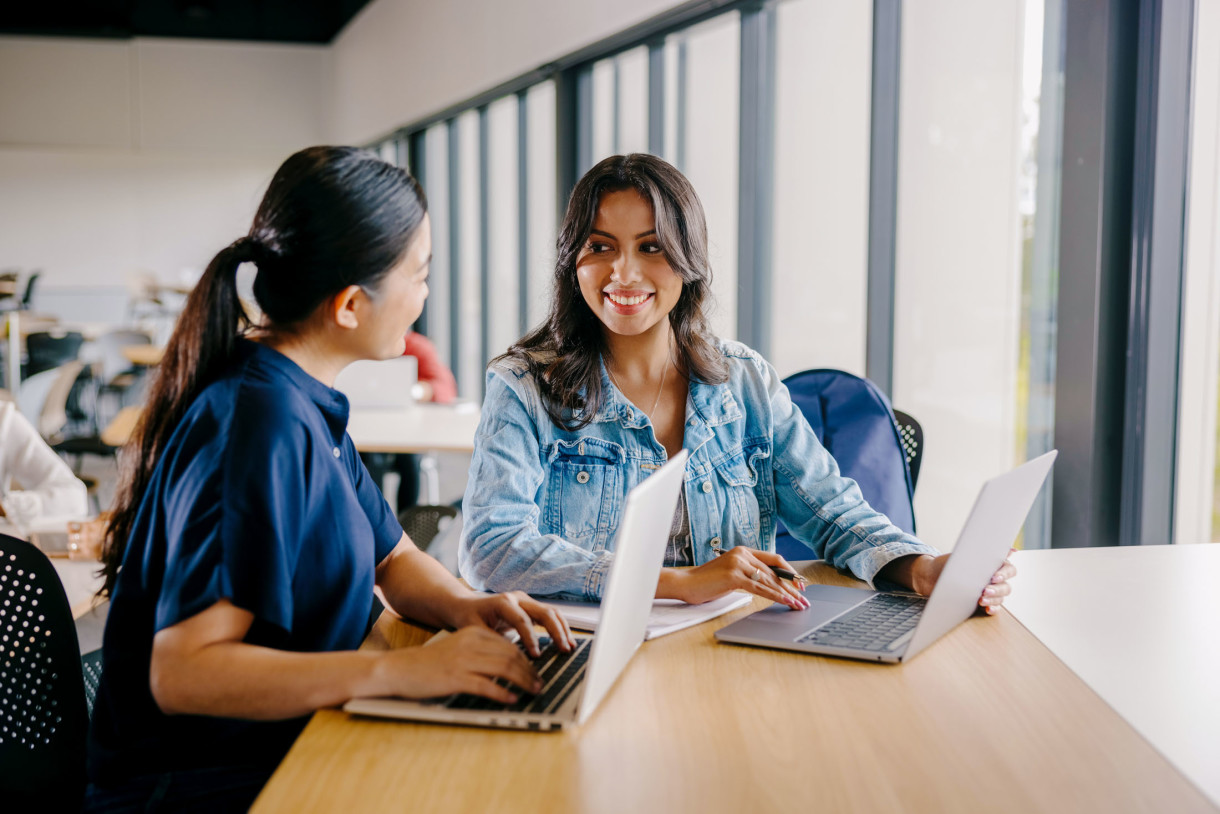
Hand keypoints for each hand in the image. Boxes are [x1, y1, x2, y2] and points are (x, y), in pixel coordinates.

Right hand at [376, 626, 541, 702]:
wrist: (398, 668)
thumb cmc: (428, 663)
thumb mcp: (457, 648)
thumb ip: (480, 652)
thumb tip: (507, 664)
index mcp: (472, 633)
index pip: (508, 644)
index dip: (526, 659)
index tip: (535, 670)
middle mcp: (470, 643)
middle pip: (511, 655)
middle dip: (529, 671)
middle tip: (539, 683)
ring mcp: (463, 660)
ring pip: (504, 668)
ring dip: (523, 681)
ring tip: (533, 691)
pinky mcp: (456, 678)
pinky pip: (487, 685)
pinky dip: (503, 693)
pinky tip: (512, 699)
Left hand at [450, 591, 575, 655]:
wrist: (467, 606)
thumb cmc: (469, 617)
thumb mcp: (473, 630)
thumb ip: (490, 640)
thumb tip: (508, 657)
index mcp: (503, 602)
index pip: (522, 620)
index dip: (531, 638)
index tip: (537, 655)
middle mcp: (518, 599)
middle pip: (544, 612)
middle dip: (556, 631)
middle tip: (563, 649)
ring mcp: (526, 602)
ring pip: (551, 612)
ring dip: (562, 629)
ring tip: (570, 646)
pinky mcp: (531, 608)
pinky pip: (550, 616)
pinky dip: (559, 628)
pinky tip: (566, 641)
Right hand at [659, 546, 809, 609]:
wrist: (686, 584)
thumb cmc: (707, 581)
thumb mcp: (732, 574)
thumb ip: (749, 574)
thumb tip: (771, 584)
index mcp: (743, 550)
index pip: (774, 560)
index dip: (790, 572)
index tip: (800, 585)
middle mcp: (742, 554)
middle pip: (775, 571)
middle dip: (792, 587)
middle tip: (804, 599)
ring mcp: (738, 563)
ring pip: (770, 580)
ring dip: (787, 594)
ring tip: (798, 605)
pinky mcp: (734, 576)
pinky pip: (760, 588)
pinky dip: (775, 596)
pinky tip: (785, 602)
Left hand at [904, 549, 1017, 615]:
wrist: (932, 576)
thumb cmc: (950, 563)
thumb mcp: (963, 555)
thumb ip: (983, 552)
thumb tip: (1009, 549)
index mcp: (994, 565)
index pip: (1008, 569)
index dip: (1004, 573)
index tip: (994, 577)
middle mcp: (995, 578)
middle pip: (1006, 585)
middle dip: (997, 589)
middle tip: (984, 591)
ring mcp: (991, 591)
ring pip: (1001, 597)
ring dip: (993, 599)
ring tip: (981, 600)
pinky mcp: (984, 602)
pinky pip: (994, 607)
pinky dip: (993, 608)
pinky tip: (987, 608)